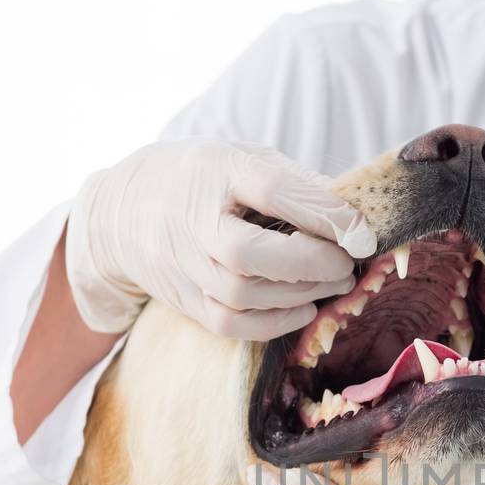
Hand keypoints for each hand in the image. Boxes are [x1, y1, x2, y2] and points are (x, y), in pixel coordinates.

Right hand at [64, 137, 376, 334]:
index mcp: (215, 170)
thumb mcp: (244, 160)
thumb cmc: (202, 181)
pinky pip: (231, 324)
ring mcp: (185, 265)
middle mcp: (193, 221)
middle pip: (249, 254)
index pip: (271, 190)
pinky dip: (274, 324)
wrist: (120, 214)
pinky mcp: (185, 301)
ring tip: (334, 283)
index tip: (363, 232)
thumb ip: (298, 183)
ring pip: (242, 295)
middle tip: (347, 264)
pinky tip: (304, 309)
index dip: (323, 213)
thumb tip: (358, 215)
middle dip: (310, 264)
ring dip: (300, 294)